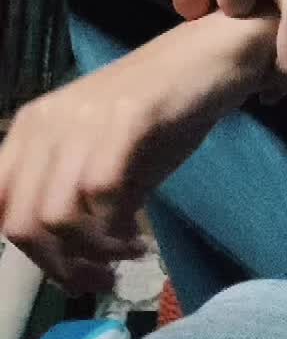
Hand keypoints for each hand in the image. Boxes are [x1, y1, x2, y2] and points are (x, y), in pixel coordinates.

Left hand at [0, 9, 273, 293]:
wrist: (212, 59)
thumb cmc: (160, 111)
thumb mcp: (104, 158)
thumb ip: (75, 200)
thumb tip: (63, 262)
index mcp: (31, 129)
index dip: (29, 254)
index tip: (70, 274)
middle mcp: (46, 122)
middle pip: (22, 224)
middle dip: (63, 267)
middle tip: (103, 279)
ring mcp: (83, 117)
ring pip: (57, 217)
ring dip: (94, 255)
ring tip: (128, 257)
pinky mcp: (126, 117)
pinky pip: (102, 192)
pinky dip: (119, 233)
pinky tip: (141, 241)